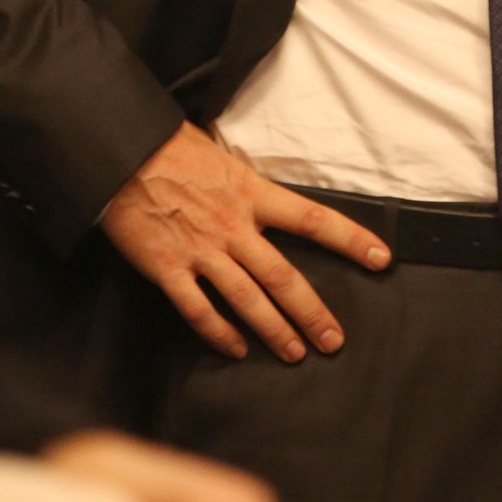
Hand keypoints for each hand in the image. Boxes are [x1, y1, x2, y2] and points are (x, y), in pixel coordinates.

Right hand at [101, 121, 390, 361]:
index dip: (350, 240)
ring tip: (294, 353)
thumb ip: (249, 186)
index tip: (380, 258)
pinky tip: (235, 349)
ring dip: (274, 330)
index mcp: (252, 194)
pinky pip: (198, 310)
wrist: (121, 153)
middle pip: (284, 277)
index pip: (313, 220)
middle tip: (333, 340)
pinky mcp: (168, 269)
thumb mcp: (224, 157)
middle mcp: (234, 226)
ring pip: (247, 300)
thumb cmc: (172, 148)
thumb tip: (268, 198)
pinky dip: (219, 333)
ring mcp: (201, 251)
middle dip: (312, 313)